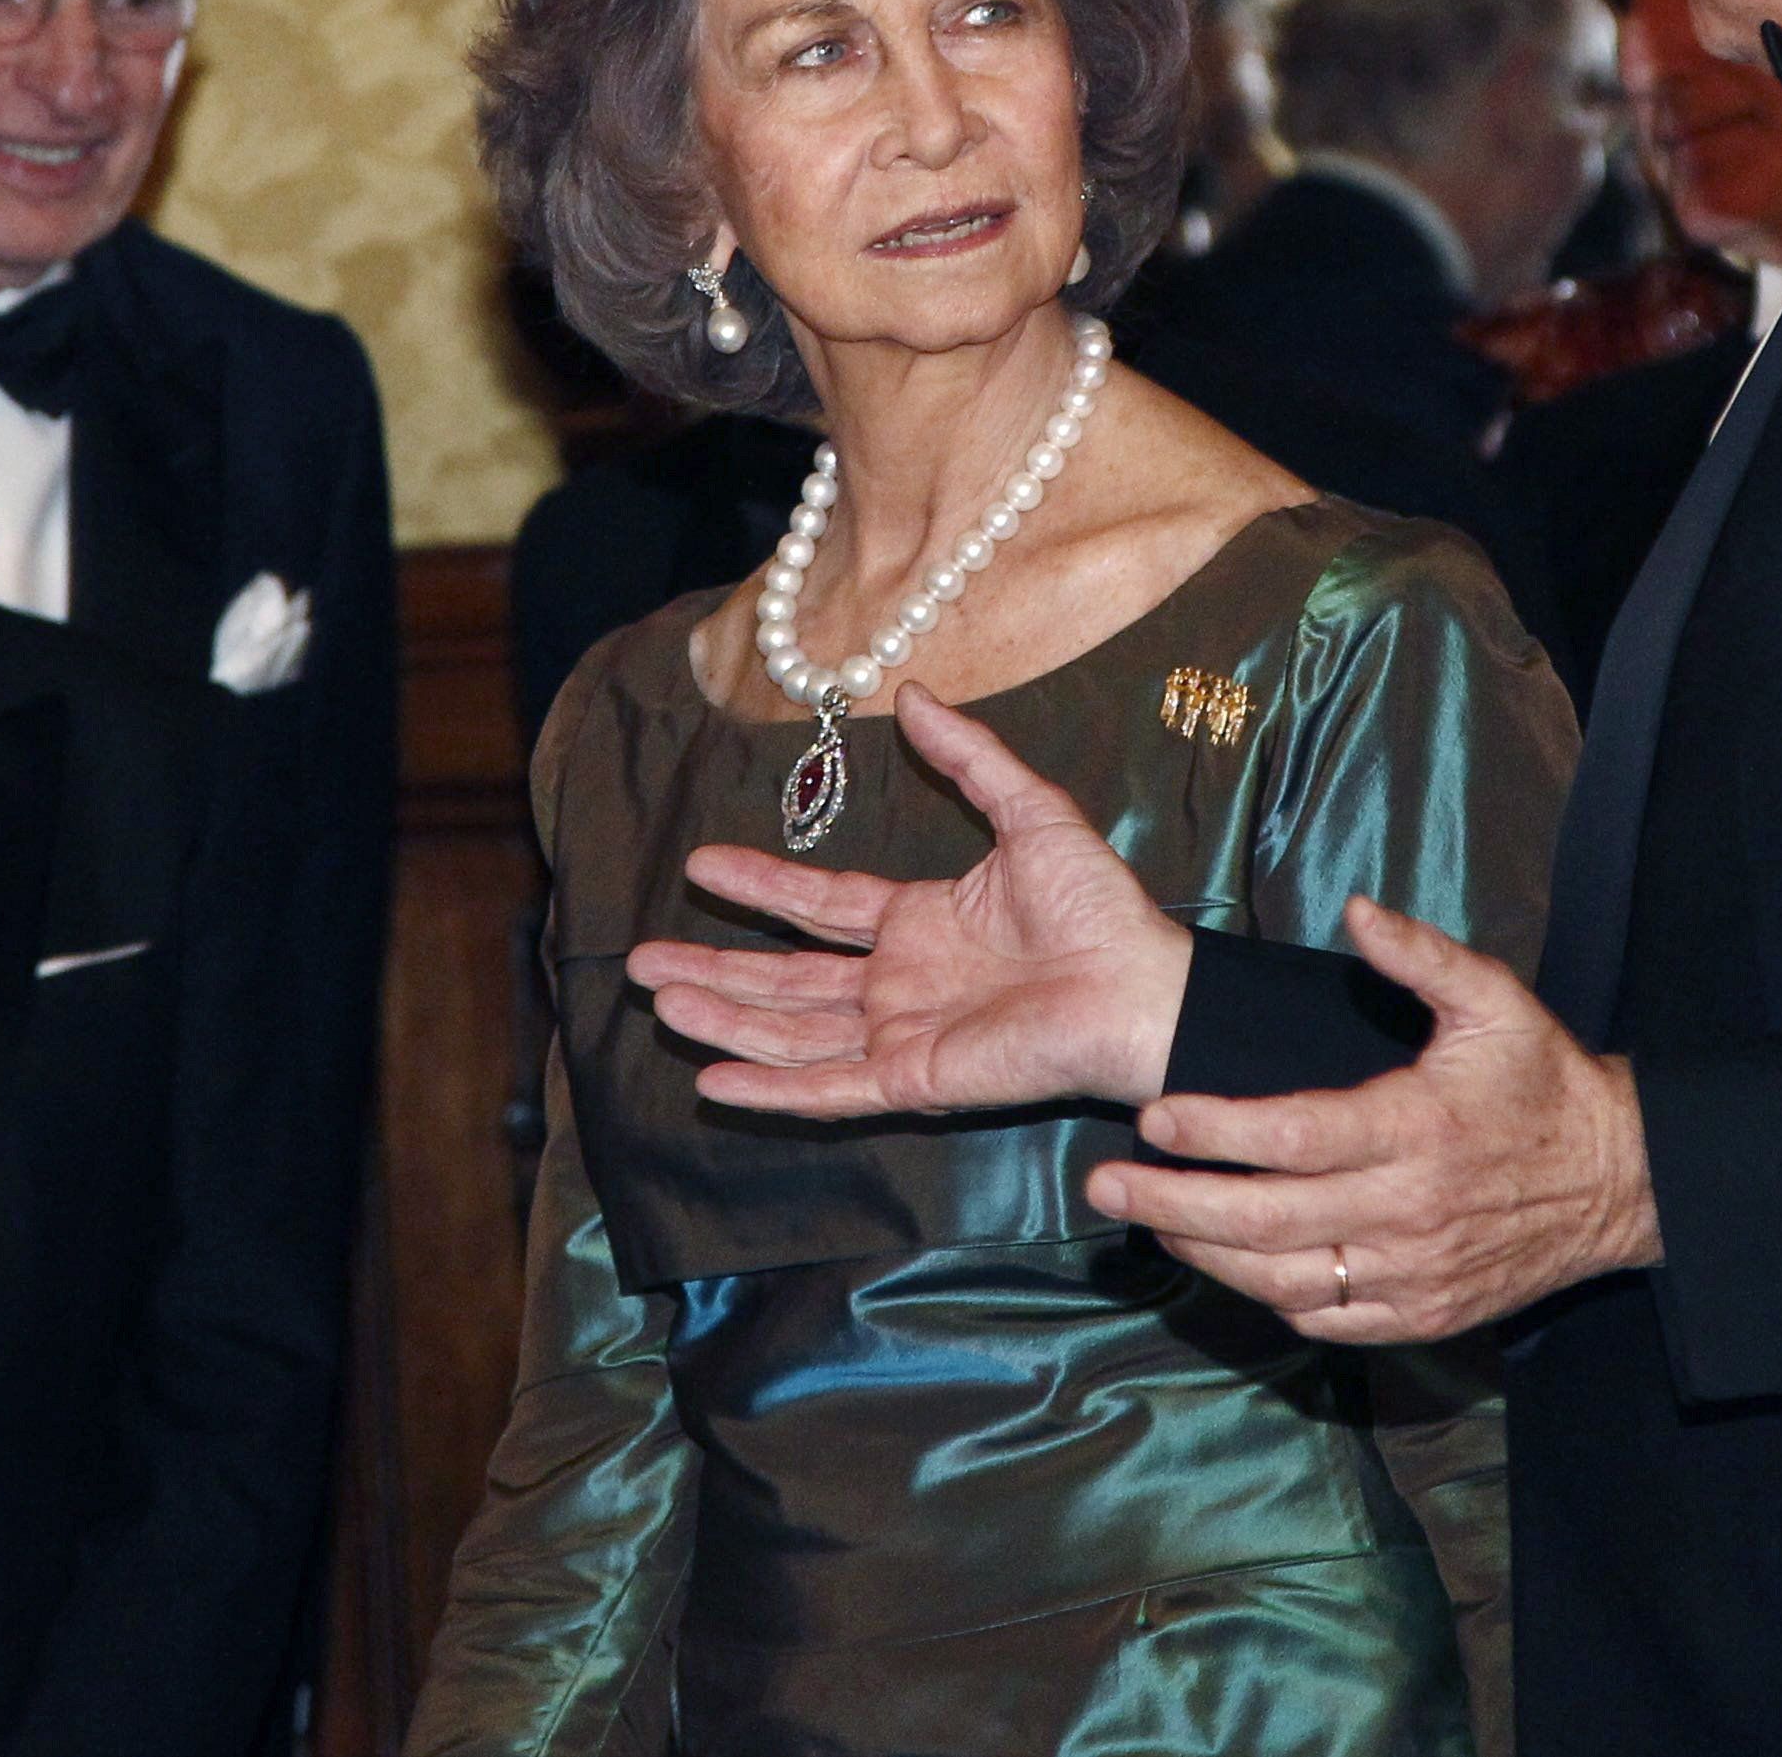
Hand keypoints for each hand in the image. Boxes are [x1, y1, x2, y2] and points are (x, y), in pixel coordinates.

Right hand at [628, 690, 1194, 1116]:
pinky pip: (827, 1089)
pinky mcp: (912, 1079)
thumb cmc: (1098, 907)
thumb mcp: (1030, 811)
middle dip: (714, 969)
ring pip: (789, 1031)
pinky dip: (769, 1088)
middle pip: (785, 977)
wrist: (1139, 984)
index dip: (761, 886)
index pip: (820, 906)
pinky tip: (712, 1080)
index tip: (699, 865)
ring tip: (658, 1001)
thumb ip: (968, 757)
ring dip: (723, 1018)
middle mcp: (900, 984)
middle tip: (642, 960)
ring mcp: (901, 1035)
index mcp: (920, 924)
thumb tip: (915, 692)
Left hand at [1088, 898, 1659, 1341]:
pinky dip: (1264, 1294)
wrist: (1620, 1181)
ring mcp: (1412, 1274)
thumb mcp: (1495, 1000)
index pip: (1292, 1136)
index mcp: (1416, 1128)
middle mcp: (1407, 1210)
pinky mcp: (1420, 1315)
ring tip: (1147, 1219)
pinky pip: (1323, 1317)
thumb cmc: (1544, 1083)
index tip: (1153, 1117)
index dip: (1214, 1131)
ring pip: (1282, 1278)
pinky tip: (1225, 1262)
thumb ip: (1421, 954)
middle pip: (1266, 1220)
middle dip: (1174, 1201)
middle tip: (1104, 1180)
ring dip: (1203, 1253)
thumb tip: (1355, 907)